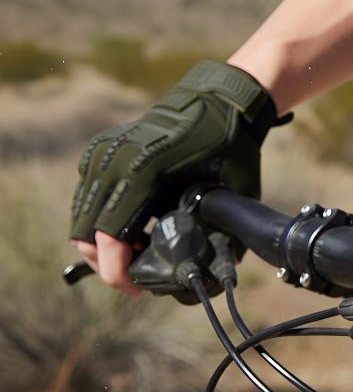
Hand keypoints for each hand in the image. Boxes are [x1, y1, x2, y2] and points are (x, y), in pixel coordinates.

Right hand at [70, 61, 286, 292]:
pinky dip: (101, 221)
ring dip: (102, 243)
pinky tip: (132, 230)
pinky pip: (87, 197)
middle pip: (85, 232)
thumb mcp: (230, 194)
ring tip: (138, 255)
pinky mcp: (100, 151)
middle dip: (107, 263)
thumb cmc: (229, 147)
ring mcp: (102, 153)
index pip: (108, 238)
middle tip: (138, 277)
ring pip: (82, 216)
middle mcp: (112, 161)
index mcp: (142, 172)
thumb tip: (212, 275)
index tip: (137, 289)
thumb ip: (218, 235)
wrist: (218, 102)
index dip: (117, 273)